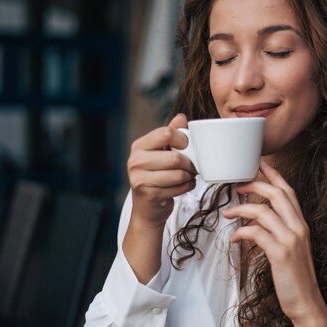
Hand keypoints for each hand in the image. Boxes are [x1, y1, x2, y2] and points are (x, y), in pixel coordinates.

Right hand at [127, 113, 196, 228]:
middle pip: (176, 157)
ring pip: (179, 173)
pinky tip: (182, 186)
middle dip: (189, 163)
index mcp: (139, 146)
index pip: (166, 133)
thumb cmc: (157, 177)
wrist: (148, 209)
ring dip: (189, 176)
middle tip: (191, 167)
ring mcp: (140, 179)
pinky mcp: (149, 195)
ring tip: (187, 176)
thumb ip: (171, 134)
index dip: (183, 140)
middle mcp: (135, 161)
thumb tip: (181, 117)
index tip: (186, 147)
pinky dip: (187, 186)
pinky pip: (179, 187)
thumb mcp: (161, 153)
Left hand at [222, 160, 326, 324]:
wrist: (306, 302)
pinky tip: (234, 239)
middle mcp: (298, 227)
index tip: (258, 163)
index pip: (288, 191)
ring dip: (241, 209)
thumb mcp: (289, 248)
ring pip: (263, 211)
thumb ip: (277, 231)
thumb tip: (255, 221)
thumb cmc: (294, 276)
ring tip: (227, 212)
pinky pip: (256, 233)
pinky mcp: (280, 253)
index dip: (273, 175)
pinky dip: (241, 232)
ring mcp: (290, 240)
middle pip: (276, 193)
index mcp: (301, 224)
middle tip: (236, 185)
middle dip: (254, 184)